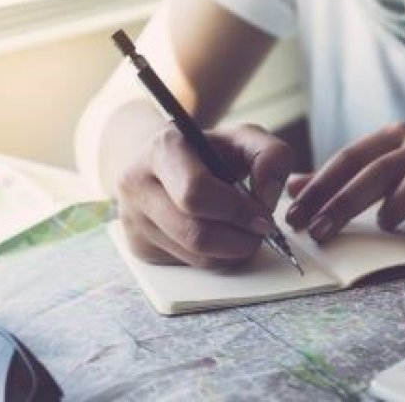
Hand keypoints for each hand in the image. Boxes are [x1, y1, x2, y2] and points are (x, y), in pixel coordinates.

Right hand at [117, 123, 292, 267]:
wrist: (165, 161)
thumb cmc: (210, 151)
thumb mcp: (244, 139)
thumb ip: (271, 155)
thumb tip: (266, 197)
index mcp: (163, 148)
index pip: (196, 193)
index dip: (237, 211)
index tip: (264, 216)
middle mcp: (137, 183)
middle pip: (195, 233)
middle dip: (239, 239)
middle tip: (260, 230)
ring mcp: (133, 218)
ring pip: (193, 256)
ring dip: (231, 252)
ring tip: (243, 232)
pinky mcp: (138, 246)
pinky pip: (186, 266)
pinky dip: (214, 258)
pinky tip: (219, 237)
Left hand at [284, 122, 404, 241]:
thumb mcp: (395, 164)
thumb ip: (346, 176)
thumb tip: (294, 187)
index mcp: (397, 136)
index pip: (350, 158)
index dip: (320, 186)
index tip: (293, 215)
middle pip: (378, 169)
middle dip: (344, 201)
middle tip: (319, 231)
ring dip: (399, 202)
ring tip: (385, 225)